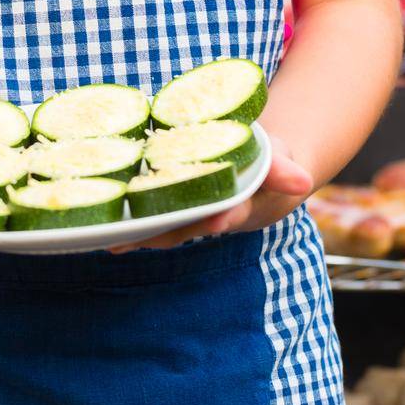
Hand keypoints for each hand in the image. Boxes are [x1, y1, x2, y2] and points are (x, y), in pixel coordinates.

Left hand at [109, 136, 311, 252]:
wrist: (253, 173)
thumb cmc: (265, 166)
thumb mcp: (279, 162)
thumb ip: (283, 170)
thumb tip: (302, 181)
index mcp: (238, 204)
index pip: (229, 213)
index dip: (221, 217)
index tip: (215, 220)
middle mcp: (210, 216)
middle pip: (186, 227)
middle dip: (166, 233)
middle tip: (140, 240)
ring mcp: (188, 214)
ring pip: (163, 226)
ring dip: (140, 235)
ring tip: (113, 241)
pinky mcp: (169, 205)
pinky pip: (148, 213)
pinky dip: (129, 221)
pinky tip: (102, 225)